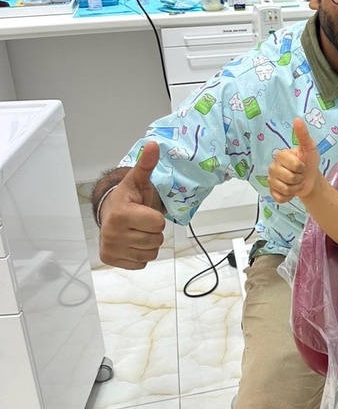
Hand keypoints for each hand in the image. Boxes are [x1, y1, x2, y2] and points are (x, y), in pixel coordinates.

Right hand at [98, 141, 165, 269]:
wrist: (109, 213)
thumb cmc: (128, 198)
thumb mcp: (138, 181)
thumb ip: (146, 165)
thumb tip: (153, 145)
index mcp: (121, 214)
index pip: (158, 223)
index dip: (156, 217)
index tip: (144, 211)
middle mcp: (112, 233)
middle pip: (155, 240)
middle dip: (153, 231)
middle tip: (141, 222)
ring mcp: (111, 248)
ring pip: (150, 254)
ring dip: (148, 244)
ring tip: (137, 231)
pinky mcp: (111, 260)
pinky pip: (141, 264)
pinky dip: (140, 255)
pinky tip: (131, 242)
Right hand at [268, 117, 319, 202]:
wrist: (311, 180)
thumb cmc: (309, 162)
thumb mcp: (309, 148)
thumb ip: (303, 135)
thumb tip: (297, 119)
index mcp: (280, 155)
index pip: (294, 165)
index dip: (302, 168)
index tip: (302, 165)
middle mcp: (272, 166)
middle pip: (289, 178)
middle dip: (299, 179)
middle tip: (300, 175)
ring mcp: (271, 180)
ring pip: (285, 189)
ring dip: (295, 188)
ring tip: (296, 182)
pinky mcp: (272, 192)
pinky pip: (280, 198)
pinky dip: (289, 197)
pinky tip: (291, 192)